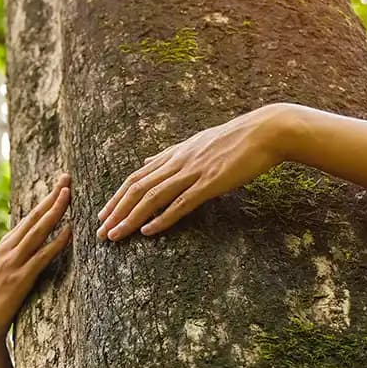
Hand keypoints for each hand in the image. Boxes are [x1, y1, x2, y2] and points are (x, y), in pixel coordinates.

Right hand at [0, 173, 72, 350]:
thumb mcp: (3, 272)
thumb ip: (17, 257)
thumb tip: (33, 245)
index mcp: (4, 246)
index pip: (28, 217)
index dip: (45, 200)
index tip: (60, 185)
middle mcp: (7, 250)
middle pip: (34, 217)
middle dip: (52, 197)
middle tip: (67, 178)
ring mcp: (13, 263)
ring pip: (38, 231)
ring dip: (54, 212)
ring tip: (68, 195)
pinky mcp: (20, 279)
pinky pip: (42, 256)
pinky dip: (57, 242)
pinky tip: (69, 232)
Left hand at [96, 105, 296, 240]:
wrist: (267, 131)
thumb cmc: (237, 139)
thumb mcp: (198, 142)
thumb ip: (171, 154)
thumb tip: (147, 162)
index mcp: (175, 154)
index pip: (137, 177)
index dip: (118, 197)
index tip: (104, 214)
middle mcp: (178, 162)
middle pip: (137, 188)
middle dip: (115, 211)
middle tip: (99, 232)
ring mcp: (193, 172)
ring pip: (152, 197)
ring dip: (130, 218)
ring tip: (114, 236)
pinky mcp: (210, 183)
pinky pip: (181, 203)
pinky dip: (162, 218)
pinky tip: (148, 231)